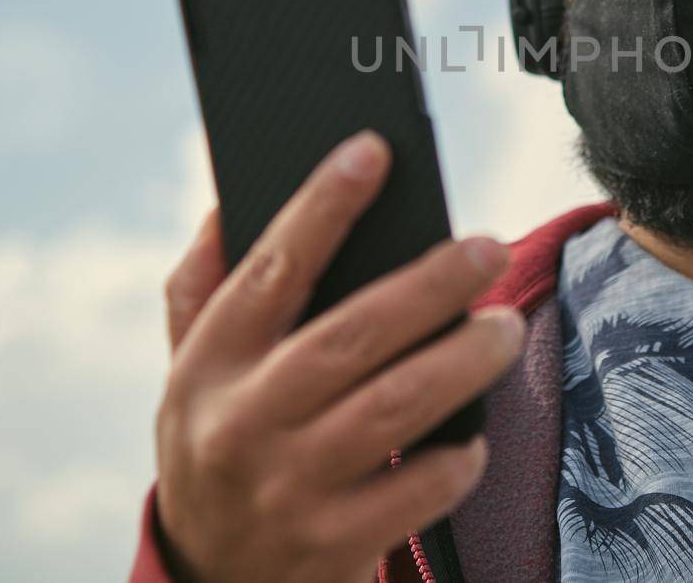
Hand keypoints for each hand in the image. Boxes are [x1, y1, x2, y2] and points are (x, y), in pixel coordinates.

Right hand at [154, 131, 524, 582]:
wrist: (209, 579)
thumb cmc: (217, 440)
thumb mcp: (189, 368)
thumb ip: (202, 287)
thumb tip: (231, 200)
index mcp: (211, 363)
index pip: (271, 269)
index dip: (322, 205)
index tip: (373, 151)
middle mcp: (244, 421)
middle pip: (352, 336)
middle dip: (430, 285)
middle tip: (489, 247)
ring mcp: (289, 487)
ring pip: (394, 409)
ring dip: (461, 362)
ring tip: (503, 327)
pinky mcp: (332, 542)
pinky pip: (414, 492)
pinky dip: (455, 459)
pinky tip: (476, 435)